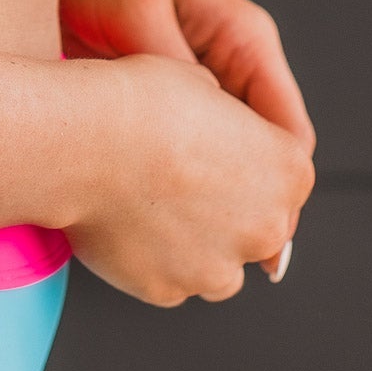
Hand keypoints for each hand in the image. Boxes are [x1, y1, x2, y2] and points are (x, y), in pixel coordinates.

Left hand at [60, 0, 315, 276]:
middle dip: (235, 205)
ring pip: (217, 164)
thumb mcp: (135, 11)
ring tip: (159, 230)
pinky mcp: (153, 98)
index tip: (243, 230)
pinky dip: (160, 183)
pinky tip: (128, 205)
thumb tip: (200, 142)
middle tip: (195, 244)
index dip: (274, 187)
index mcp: (243, 37)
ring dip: (195, 199)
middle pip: (257, 159)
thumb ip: (172, 71)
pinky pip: (175, 153)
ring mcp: (191, 84)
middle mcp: (227, 64)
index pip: (287, 132)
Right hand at [66, 51, 314, 306]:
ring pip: (217, 262)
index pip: (283, 173)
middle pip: (256, 224)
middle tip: (178, 175)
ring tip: (148, 201)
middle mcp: (265, 227)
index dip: (244, 156)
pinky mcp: (170, 290)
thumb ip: (227, 116)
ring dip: (194, 241)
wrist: (83, 142)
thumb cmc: (138, 102)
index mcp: (288, 171)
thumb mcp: (200, 80)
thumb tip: (216, 128)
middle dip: (226, 206)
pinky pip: (169, 278)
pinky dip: (153, 257)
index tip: (211, 146)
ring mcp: (218, 267)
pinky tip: (124, 221)